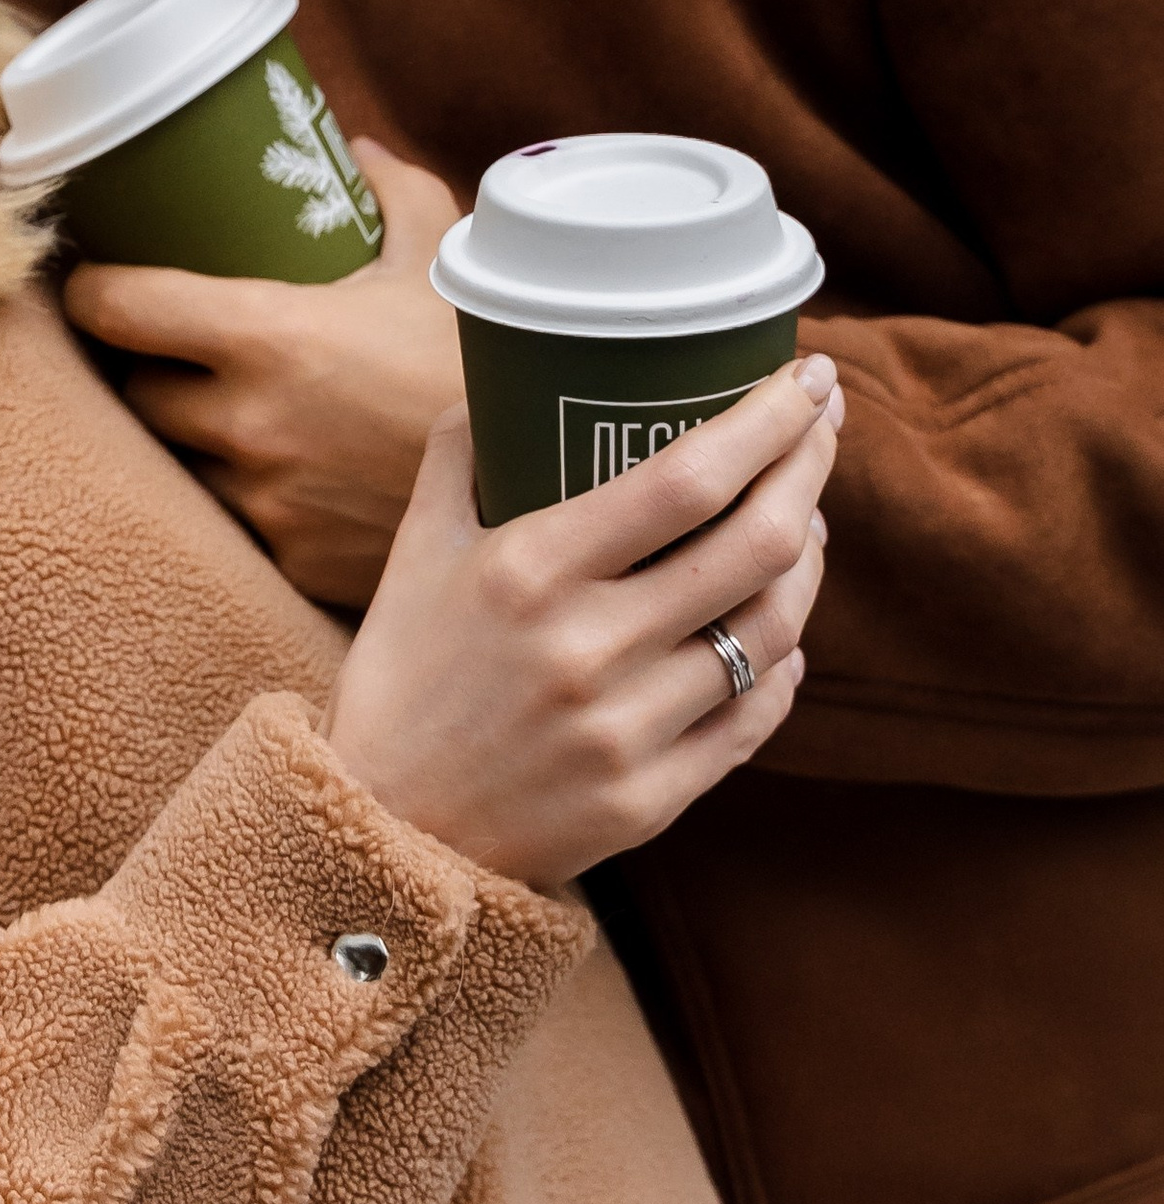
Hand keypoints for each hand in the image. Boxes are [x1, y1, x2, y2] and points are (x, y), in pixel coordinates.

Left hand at [63, 141, 464, 603]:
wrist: (551, 493)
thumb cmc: (486, 361)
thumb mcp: (442, 263)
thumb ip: (396, 196)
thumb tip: (356, 151)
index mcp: (264, 336)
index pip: (118, 310)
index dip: (89, 290)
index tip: (90, 279)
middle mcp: (245, 422)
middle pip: (135, 392)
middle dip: (143, 368)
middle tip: (165, 345)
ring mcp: (262, 499)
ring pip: (180, 462)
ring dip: (191, 437)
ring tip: (224, 407)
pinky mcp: (287, 558)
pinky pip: (237, 521)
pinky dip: (248, 495)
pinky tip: (280, 473)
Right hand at [324, 360, 842, 891]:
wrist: (380, 829)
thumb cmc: (401, 673)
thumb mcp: (415, 549)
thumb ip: (460, 454)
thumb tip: (504, 375)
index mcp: (530, 569)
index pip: (687, 478)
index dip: (769, 419)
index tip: (806, 376)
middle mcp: (589, 647)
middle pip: (756, 542)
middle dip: (811, 467)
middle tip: (822, 425)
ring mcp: (628, 730)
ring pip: (773, 627)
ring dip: (807, 560)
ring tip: (803, 521)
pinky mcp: (652, 798)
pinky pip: (757, 715)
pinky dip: (784, 660)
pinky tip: (782, 627)